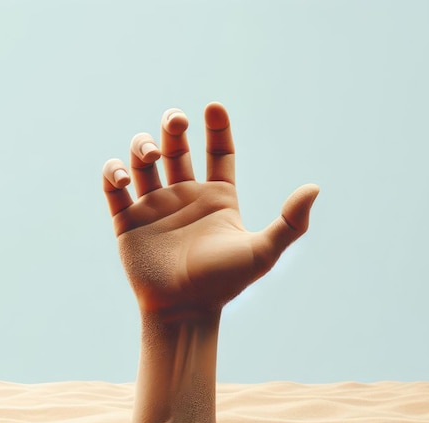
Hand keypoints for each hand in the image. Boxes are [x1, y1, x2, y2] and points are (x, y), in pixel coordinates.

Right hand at [102, 102, 318, 316]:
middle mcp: (186, 197)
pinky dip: (113, 173)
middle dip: (173, 126)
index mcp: (218, 198)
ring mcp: (155, 207)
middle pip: (176, 147)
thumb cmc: (224, 285)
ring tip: (150, 155)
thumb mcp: (262, 253)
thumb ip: (289, 222)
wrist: (183, 310)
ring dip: (143, 146)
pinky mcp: (128, 221)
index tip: (214, 106)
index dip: (217, 127)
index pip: (219, 152)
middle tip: (176, 121)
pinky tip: (123, 177)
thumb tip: (315, 188)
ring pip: (144, 162)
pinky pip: (114, 188)